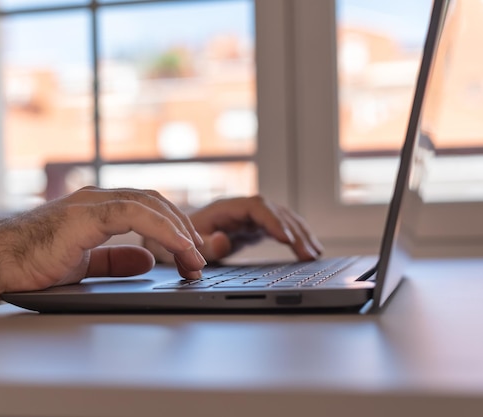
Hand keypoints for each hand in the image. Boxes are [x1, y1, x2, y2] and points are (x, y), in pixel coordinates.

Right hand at [0, 187, 205, 306]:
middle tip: (199, 258)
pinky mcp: (85, 214)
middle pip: (155, 203)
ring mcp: (91, 203)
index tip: (191, 254)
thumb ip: (114, 260)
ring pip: (150, 204)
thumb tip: (146, 261)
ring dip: (179, 230)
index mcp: (97, 210)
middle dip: (183, 229)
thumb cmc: (30, 262)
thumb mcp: (83, 265)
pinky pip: (134, 213)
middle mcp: (97, 200)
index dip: (174, 228)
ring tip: (195, 256)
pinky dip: (162, 229)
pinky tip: (179, 247)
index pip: (147, 209)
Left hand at [144, 196, 322, 263]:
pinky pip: (278, 229)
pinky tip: (308, 250)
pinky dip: (294, 238)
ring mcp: (247, 218)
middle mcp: (239, 210)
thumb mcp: (180, 245)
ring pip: (281, 219)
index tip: (287, 239)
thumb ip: (200, 246)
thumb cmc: (171, 239)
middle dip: (294, 231)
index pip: (256, 207)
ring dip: (299, 234)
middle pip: (274, 212)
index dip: (273, 221)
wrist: (167, 237)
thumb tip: (222, 242)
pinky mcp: (251, 228)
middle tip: (309, 254)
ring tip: (315, 254)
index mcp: (224, 209)